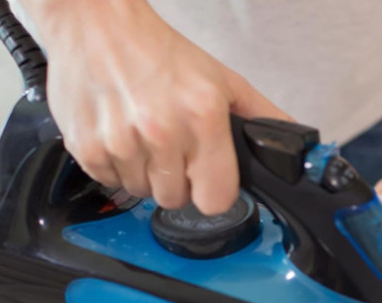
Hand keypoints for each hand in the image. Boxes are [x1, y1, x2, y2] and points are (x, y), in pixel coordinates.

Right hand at [30, 0, 289, 213]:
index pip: (215, 200)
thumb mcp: (223, 80)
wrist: (97, 24)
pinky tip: (120, 134)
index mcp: (202, 117)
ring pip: (142, 193)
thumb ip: (262, 116)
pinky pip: (110, 182)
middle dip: (176, 180)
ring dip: (145, 173)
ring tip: (144, 136)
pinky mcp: (86, 147)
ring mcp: (121, 142)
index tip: (206, 180)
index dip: (212, 192)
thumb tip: (294, 143)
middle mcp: (162, 132)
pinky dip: (115, 166)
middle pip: (175, 200)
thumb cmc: (160, 52)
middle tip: (171, 147)